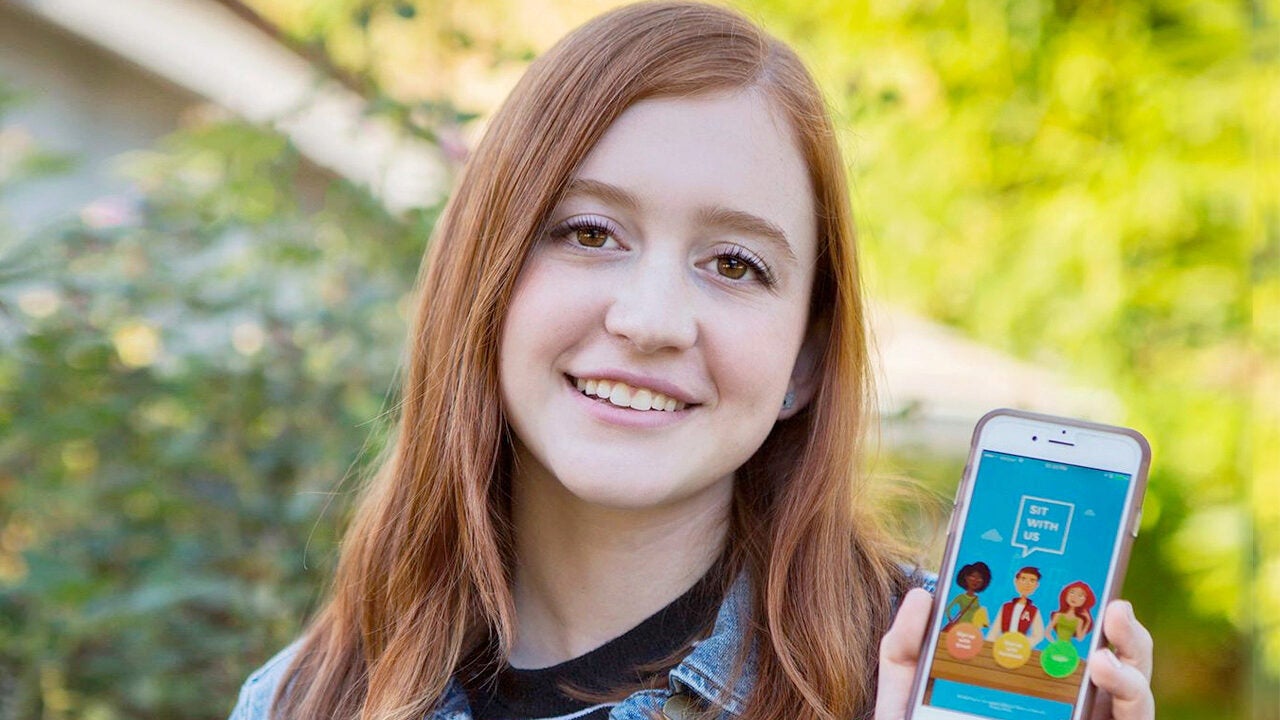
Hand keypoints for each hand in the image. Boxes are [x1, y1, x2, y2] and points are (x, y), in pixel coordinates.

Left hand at [873, 592, 1153, 719]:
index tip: (1082, 567)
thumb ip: (908, 642)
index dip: (1083, 600)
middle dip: (1125, 628)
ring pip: (1135, 692)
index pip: (1069, 631)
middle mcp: (1070, 699)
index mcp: (1034, 672)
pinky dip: (1129, 698)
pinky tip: (1106, 673)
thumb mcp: (909, 685)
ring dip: (1132, 665)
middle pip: (1115, 656)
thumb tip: (923, 594)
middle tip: (1112, 605)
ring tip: (1105, 654)